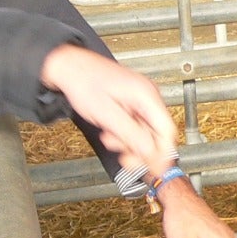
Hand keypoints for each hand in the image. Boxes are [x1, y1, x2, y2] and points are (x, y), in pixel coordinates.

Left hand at [39, 45, 176, 178]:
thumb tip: (149, 152)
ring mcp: (140, 99)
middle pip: (156, 133)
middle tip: (126, 160)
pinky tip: (111, 134)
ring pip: (145, 132)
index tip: (156, 169)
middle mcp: (147, 96)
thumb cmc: (83, 82)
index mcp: (146, 95)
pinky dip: (125, 134)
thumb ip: (130, 134)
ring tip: (111, 140)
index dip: (162, 152)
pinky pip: (136, 125)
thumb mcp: (106, 114)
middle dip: (141, 149)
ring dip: (130, 143)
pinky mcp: (132, 103)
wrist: (70, 68)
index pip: (166, 130)